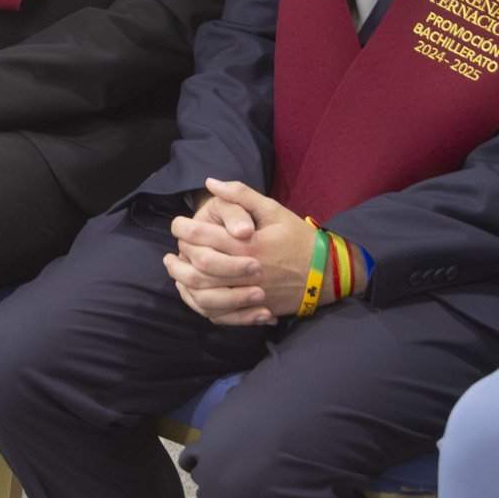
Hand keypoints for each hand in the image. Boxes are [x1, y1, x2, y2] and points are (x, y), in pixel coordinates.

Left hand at [163, 179, 317, 326]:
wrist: (328, 273)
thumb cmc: (299, 238)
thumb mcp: (273, 210)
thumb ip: (241, 194)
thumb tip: (211, 183)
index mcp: (247, 245)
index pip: (203, 237)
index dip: (183, 229)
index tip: (176, 224)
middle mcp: (244, 272)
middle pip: (198, 268)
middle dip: (179, 257)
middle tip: (170, 251)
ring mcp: (248, 294)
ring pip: (204, 295)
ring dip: (184, 283)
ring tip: (176, 272)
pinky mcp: (252, 310)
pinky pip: (219, 314)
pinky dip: (200, 305)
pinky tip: (192, 293)